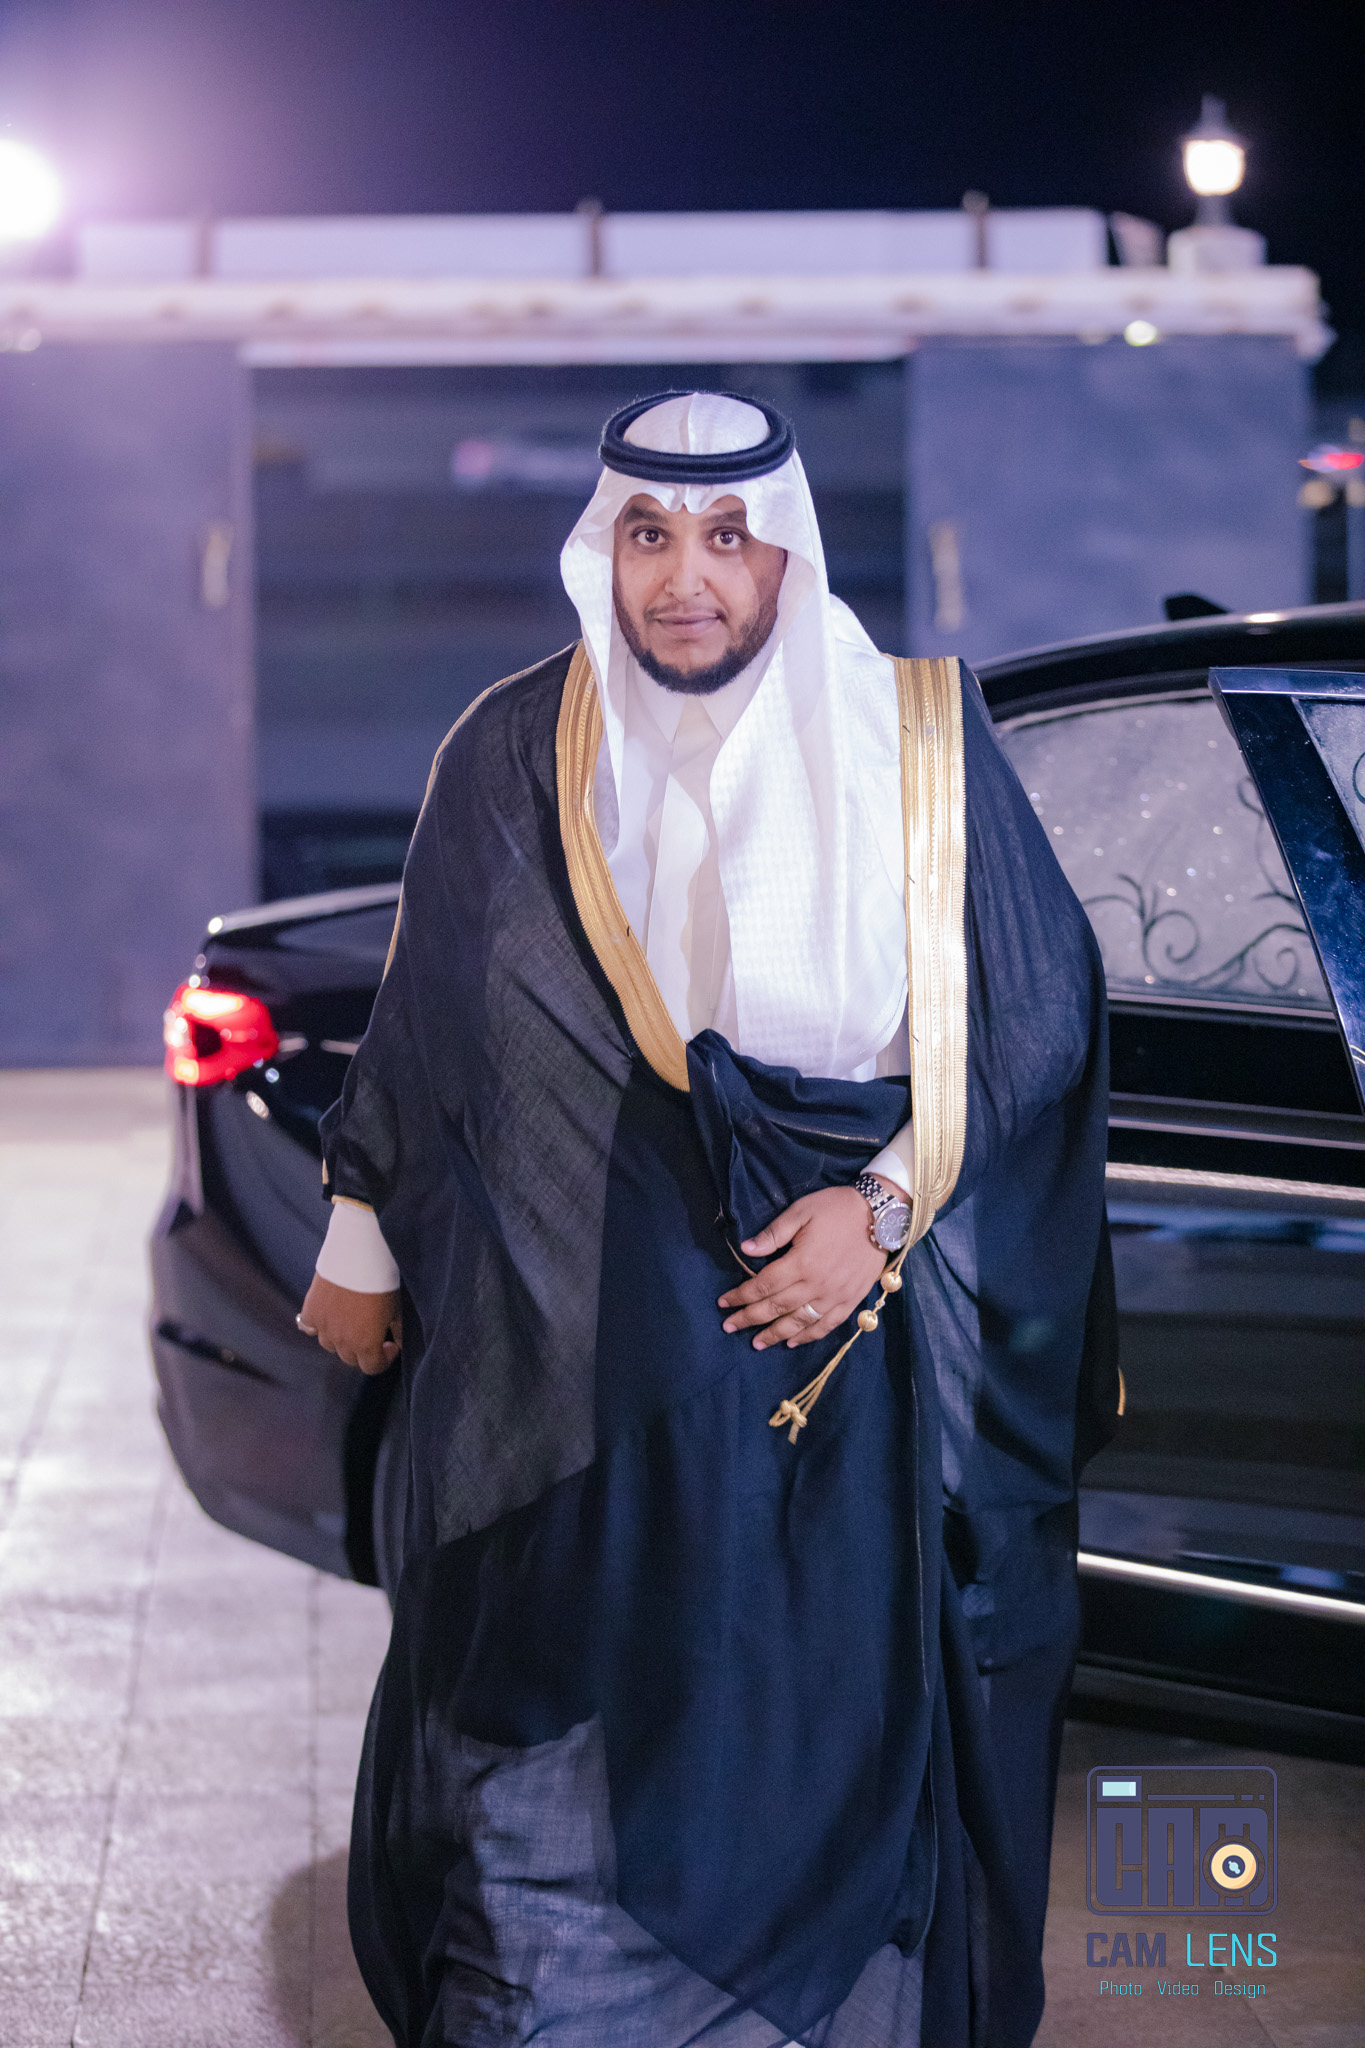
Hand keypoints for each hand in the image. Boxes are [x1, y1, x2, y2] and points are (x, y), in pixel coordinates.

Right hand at [297, 1274, 400, 1374]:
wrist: (359, 1254)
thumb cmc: (383, 1281)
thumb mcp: (397, 1308)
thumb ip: (398, 1331)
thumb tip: (399, 1344)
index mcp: (366, 1344)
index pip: (372, 1368)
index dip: (383, 1359)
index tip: (389, 1344)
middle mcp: (341, 1340)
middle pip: (350, 1358)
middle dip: (363, 1350)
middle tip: (372, 1332)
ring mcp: (323, 1326)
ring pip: (329, 1345)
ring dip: (341, 1339)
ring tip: (351, 1321)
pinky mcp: (310, 1310)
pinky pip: (309, 1327)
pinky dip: (318, 1325)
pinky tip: (329, 1315)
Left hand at [717, 1182, 891, 1349]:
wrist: (881, 1215)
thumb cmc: (837, 1208)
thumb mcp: (801, 1212)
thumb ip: (773, 1233)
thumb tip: (746, 1250)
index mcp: (801, 1262)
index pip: (763, 1285)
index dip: (741, 1296)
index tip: (723, 1302)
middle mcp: (816, 1285)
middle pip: (776, 1307)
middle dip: (749, 1318)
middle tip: (729, 1326)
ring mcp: (835, 1296)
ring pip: (799, 1322)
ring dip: (775, 1334)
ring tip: (756, 1343)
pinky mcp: (851, 1300)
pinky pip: (826, 1325)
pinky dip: (808, 1336)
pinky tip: (793, 1342)